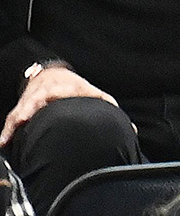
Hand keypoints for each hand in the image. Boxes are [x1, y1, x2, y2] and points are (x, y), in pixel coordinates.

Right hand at [3, 66, 118, 145]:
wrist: (51, 73)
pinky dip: (8, 130)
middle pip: (32, 101)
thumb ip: (108, 107)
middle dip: (26, 111)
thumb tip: (131, 129)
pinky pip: (13, 119)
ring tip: (6, 140)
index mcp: (60, 88)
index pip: (56, 93)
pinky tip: (3, 142)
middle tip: (23, 122)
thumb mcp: (92, 93)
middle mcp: (42, 93)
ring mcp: (30, 100)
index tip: (47, 107)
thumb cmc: (74, 87)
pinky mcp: (22, 108)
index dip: (50, 99)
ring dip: (13, 125)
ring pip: (19, 112)